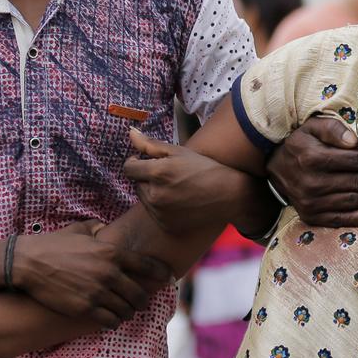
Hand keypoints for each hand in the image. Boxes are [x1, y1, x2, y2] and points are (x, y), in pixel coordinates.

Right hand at [13, 221, 169, 328]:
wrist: (28, 263)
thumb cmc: (53, 244)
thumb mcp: (80, 230)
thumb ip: (97, 229)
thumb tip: (105, 228)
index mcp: (112, 252)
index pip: (147, 265)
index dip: (162, 273)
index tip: (169, 278)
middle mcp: (109, 273)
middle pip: (139, 293)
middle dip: (143, 299)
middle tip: (142, 302)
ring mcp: (98, 292)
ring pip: (126, 309)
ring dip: (128, 312)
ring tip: (126, 312)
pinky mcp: (85, 308)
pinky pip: (109, 320)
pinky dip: (113, 321)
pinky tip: (111, 319)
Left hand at [124, 130, 238, 233]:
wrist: (229, 195)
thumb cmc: (205, 168)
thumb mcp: (179, 152)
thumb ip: (150, 144)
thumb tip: (130, 133)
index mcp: (157, 173)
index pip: (128, 168)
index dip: (134, 162)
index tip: (144, 161)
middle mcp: (155, 195)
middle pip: (136, 184)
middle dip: (146, 178)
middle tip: (168, 175)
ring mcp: (160, 213)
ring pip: (144, 199)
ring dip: (153, 192)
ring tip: (176, 188)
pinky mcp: (166, 225)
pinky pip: (154, 213)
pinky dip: (161, 207)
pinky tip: (179, 201)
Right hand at [267, 116, 357, 227]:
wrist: (273, 167)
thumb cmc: (300, 143)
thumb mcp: (312, 127)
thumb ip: (333, 129)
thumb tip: (355, 141)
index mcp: (312, 157)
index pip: (354, 161)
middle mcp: (311, 181)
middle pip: (356, 182)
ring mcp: (309, 201)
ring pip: (350, 201)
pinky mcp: (309, 215)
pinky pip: (335, 219)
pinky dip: (354, 219)